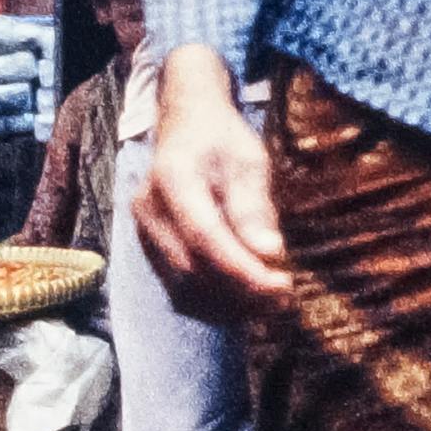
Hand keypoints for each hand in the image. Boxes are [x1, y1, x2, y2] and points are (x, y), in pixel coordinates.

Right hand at [130, 53, 289, 324]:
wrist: (185, 126)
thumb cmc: (222, 139)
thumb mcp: (249, 161)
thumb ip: (254, 208)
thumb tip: (270, 254)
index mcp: (172, 177)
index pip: (205, 236)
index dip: (242, 268)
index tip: (282, 285)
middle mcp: (148, 209)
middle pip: (192, 268)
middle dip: (241, 291)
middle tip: (286, 297)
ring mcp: (144, 232)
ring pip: (184, 286)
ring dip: (229, 303)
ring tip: (272, 303)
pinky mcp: (150, 248)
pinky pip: (180, 287)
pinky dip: (215, 299)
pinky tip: (247, 298)